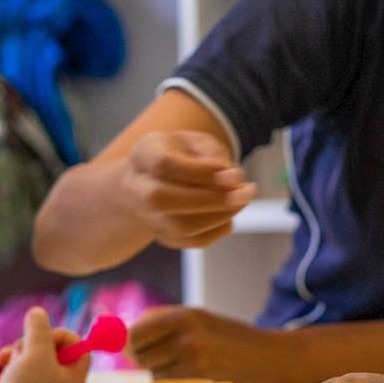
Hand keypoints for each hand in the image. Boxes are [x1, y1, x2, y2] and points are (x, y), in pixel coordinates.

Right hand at [0, 307, 89, 382]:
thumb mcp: (37, 353)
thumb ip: (39, 330)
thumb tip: (37, 313)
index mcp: (73, 379)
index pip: (77, 347)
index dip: (61, 335)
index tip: (44, 335)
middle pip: (49, 349)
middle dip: (29, 343)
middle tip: (20, 351)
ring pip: (27, 358)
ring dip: (12, 353)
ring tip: (1, 361)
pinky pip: (11, 370)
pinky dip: (2, 365)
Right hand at [122, 131, 256, 249]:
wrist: (152, 180)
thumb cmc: (179, 154)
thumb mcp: (195, 141)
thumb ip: (212, 153)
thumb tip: (233, 178)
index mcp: (144, 156)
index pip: (165, 164)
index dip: (201, 170)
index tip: (233, 172)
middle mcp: (137, 189)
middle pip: (162, 199)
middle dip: (210, 199)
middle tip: (246, 193)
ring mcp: (148, 217)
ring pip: (180, 226)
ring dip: (220, 216)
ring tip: (243, 200)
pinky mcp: (164, 237)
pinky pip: (192, 241)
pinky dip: (218, 230)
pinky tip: (230, 214)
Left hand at [127, 306, 287, 382]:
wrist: (266, 356)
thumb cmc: (228, 335)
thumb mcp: (197, 318)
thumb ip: (161, 322)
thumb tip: (124, 335)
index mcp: (183, 316)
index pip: (136, 332)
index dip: (129, 340)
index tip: (130, 343)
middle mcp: (186, 338)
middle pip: (139, 354)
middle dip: (141, 355)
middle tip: (158, 353)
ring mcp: (192, 363)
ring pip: (152, 371)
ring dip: (158, 369)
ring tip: (183, 361)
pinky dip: (172, 381)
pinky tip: (192, 374)